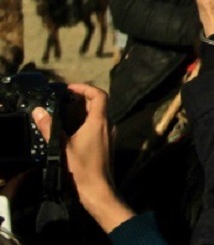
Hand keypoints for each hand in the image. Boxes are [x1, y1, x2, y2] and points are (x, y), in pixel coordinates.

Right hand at [32, 84, 133, 233]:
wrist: (98, 191)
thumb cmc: (81, 168)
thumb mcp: (61, 147)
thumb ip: (50, 128)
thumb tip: (38, 111)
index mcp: (100, 122)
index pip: (99, 95)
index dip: (85, 88)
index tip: (70, 88)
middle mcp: (108, 125)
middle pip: (98, 104)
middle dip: (82, 98)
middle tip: (63, 99)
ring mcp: (109, 136)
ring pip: (98, 116)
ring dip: (83, 111)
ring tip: (64, 112)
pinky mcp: (106, 145)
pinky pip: (97, 127)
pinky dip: (86, 122)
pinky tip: (71, 130)